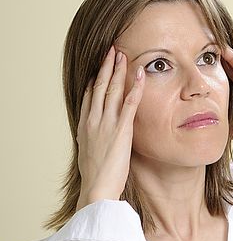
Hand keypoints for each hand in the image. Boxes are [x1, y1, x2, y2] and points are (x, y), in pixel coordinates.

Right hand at [75, 45, 144, 210]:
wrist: (97, 189)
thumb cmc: (95, 179)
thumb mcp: (89, 157)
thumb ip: (94, 144)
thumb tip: (98, 143)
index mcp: (84, 127)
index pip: (89, 97)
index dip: (94, 80)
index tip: (100, 68)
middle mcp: (93, 121)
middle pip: (98, 87)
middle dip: (105, 67)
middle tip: (110, 51)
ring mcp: (106, 123)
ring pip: (111, 89)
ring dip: (117, 70)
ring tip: (121, 54)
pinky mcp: (121, 130)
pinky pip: (129, 103)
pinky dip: (135, 86)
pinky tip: (140, 74)